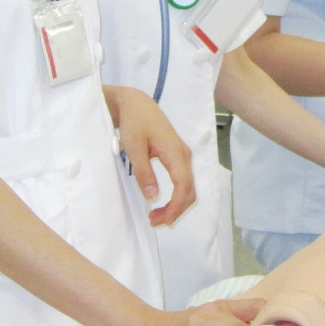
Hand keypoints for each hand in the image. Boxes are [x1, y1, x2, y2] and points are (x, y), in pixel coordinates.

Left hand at [105, 85, 195, 225]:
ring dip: (177, 204)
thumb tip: (153, 196)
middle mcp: (184, 155)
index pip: (183, 186)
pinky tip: (163, 202)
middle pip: (190, 190)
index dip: (176, 206)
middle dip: (176, 209)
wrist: (137, 104)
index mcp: (175, 152)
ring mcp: (183, 155)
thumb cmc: (134, 123)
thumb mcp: (134, 148)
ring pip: (188, 186)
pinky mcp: (178, 156)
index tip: (162, 220)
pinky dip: (177, 195)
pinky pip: (184, 180)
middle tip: (154, 221)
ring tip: (157, 215)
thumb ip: (143, 172)